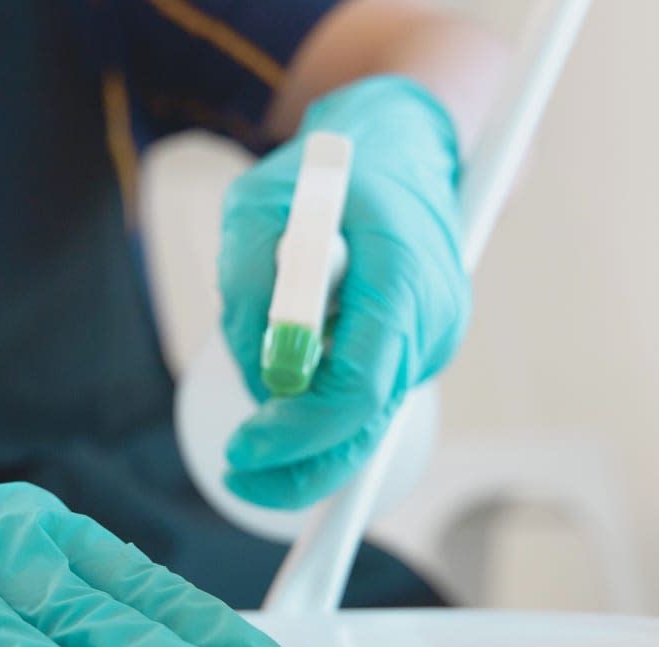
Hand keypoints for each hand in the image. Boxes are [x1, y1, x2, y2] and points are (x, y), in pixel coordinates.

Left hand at [219, 76, 469, 508]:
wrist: (400, 145)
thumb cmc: (325, 171)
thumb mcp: (257, 202)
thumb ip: (250, 280)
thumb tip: (264, 374)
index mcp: (401, 273)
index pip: (359, 388)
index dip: (299, 432)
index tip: (242, 450)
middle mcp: (433, 318)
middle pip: (367, 426)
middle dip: (298, 465)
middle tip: (236, 474)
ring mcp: (436, 341)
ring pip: (361, 420)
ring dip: (302, 424)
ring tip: (262, 360)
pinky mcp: (421, 353)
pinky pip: (365, 401)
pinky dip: (321, 408)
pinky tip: (294, 367)